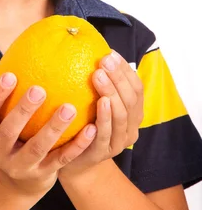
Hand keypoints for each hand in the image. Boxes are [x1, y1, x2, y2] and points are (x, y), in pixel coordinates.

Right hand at [0, 67, 95, 197]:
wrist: (17, 180)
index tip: (11, 75)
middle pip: (8, 132)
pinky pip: (60, 160)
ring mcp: (19, 167)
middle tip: (39, 90)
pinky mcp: (41, 176)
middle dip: (22, 111)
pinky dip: (76, 146)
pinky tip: (90, 129)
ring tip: (69, 108)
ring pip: (37, 148)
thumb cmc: (7, 132)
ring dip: (53, 128)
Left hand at [58, 50, 143, 179]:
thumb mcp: (91, 102)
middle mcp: (130, 127)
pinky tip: (99, 102)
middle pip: (131, 99)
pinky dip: (105, 117)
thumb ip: (95, 82)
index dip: (125, 70)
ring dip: (111, 93)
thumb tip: (83, 46)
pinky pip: (105, 133)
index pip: (136, 87)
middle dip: (118, 77)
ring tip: (98, 75)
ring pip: (121, 115)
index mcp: (132, 113)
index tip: (110, 53)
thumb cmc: (82, 125)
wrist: (73, 163)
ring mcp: (118, 142)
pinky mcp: (102, 153)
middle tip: (103, 60)